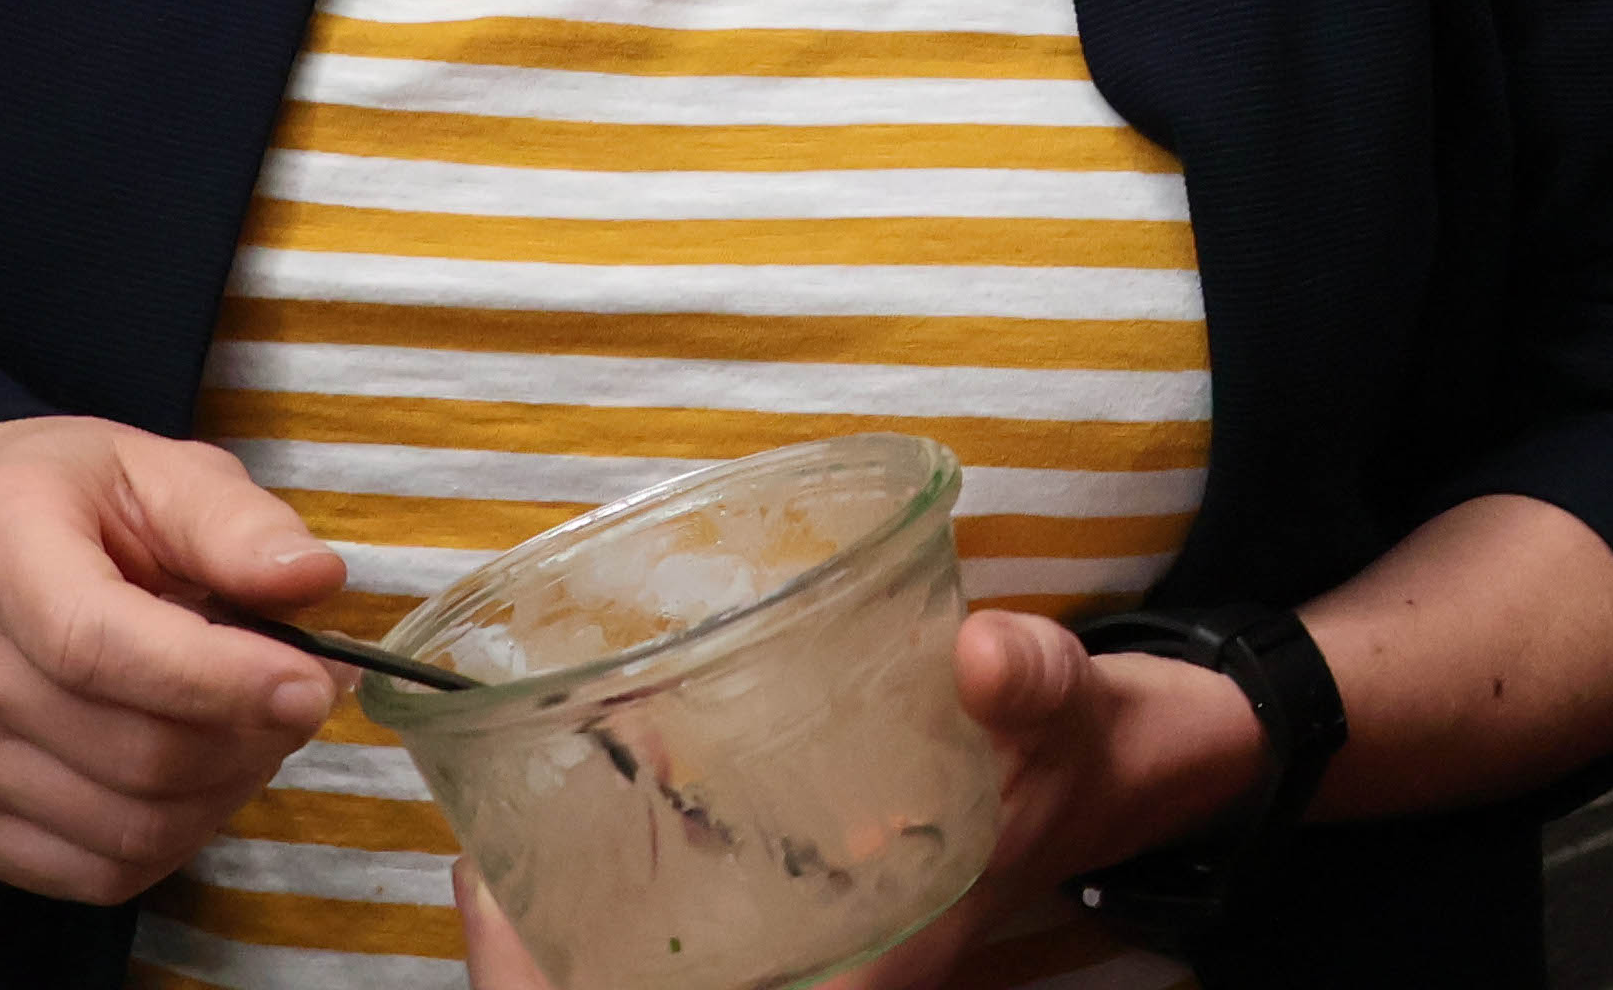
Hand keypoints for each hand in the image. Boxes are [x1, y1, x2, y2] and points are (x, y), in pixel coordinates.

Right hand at [0, 413, 344, 902]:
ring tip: (254, 729)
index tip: (311, 684)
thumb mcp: (155, 467)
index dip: (221, 681)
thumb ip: (235, 522)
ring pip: (126, 829)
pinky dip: (174, 840)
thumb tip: (313, 579)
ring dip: (226, 791)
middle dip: (250, 738)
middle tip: (305, 696)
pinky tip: (198, 776)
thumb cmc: (65, 501)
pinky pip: (94, 874)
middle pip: (131, 753)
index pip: (101, 648)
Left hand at [456, 610, 1267, 989]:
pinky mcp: (817, 924)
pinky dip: (621, 914)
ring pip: (657, 981)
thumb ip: (1033, 683)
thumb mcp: (1067, 709)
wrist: (1134, 771)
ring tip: (505, 854)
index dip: (559, 980)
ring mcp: (822, 955)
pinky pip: (683, 951)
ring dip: (572, 946)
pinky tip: (595, 838)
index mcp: (873, 962)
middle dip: (541, 965)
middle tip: (479, 861)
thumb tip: (984, 656)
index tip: (492, 892)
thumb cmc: (1087, 753)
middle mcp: (835, 972)